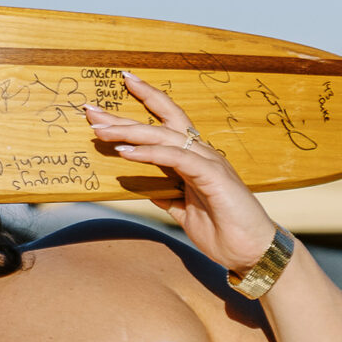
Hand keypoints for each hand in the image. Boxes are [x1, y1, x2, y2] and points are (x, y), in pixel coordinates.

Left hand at [84, 73, 281, 271]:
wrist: (250, 251)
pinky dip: (149, 154)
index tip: (119, 90)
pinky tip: (125, 153)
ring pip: (164, 137)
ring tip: (100, 131)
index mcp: (194, 159)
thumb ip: (168, 196)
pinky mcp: (213, 176)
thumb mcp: (184, 211)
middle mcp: (201, 154)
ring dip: (129, 132)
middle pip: (159, 124)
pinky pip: (176, 159)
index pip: (166, 124)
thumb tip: (148, 189)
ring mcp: (208, 162)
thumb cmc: (222, 230)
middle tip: (91, 110)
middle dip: (123, 115)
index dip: (146, 103)